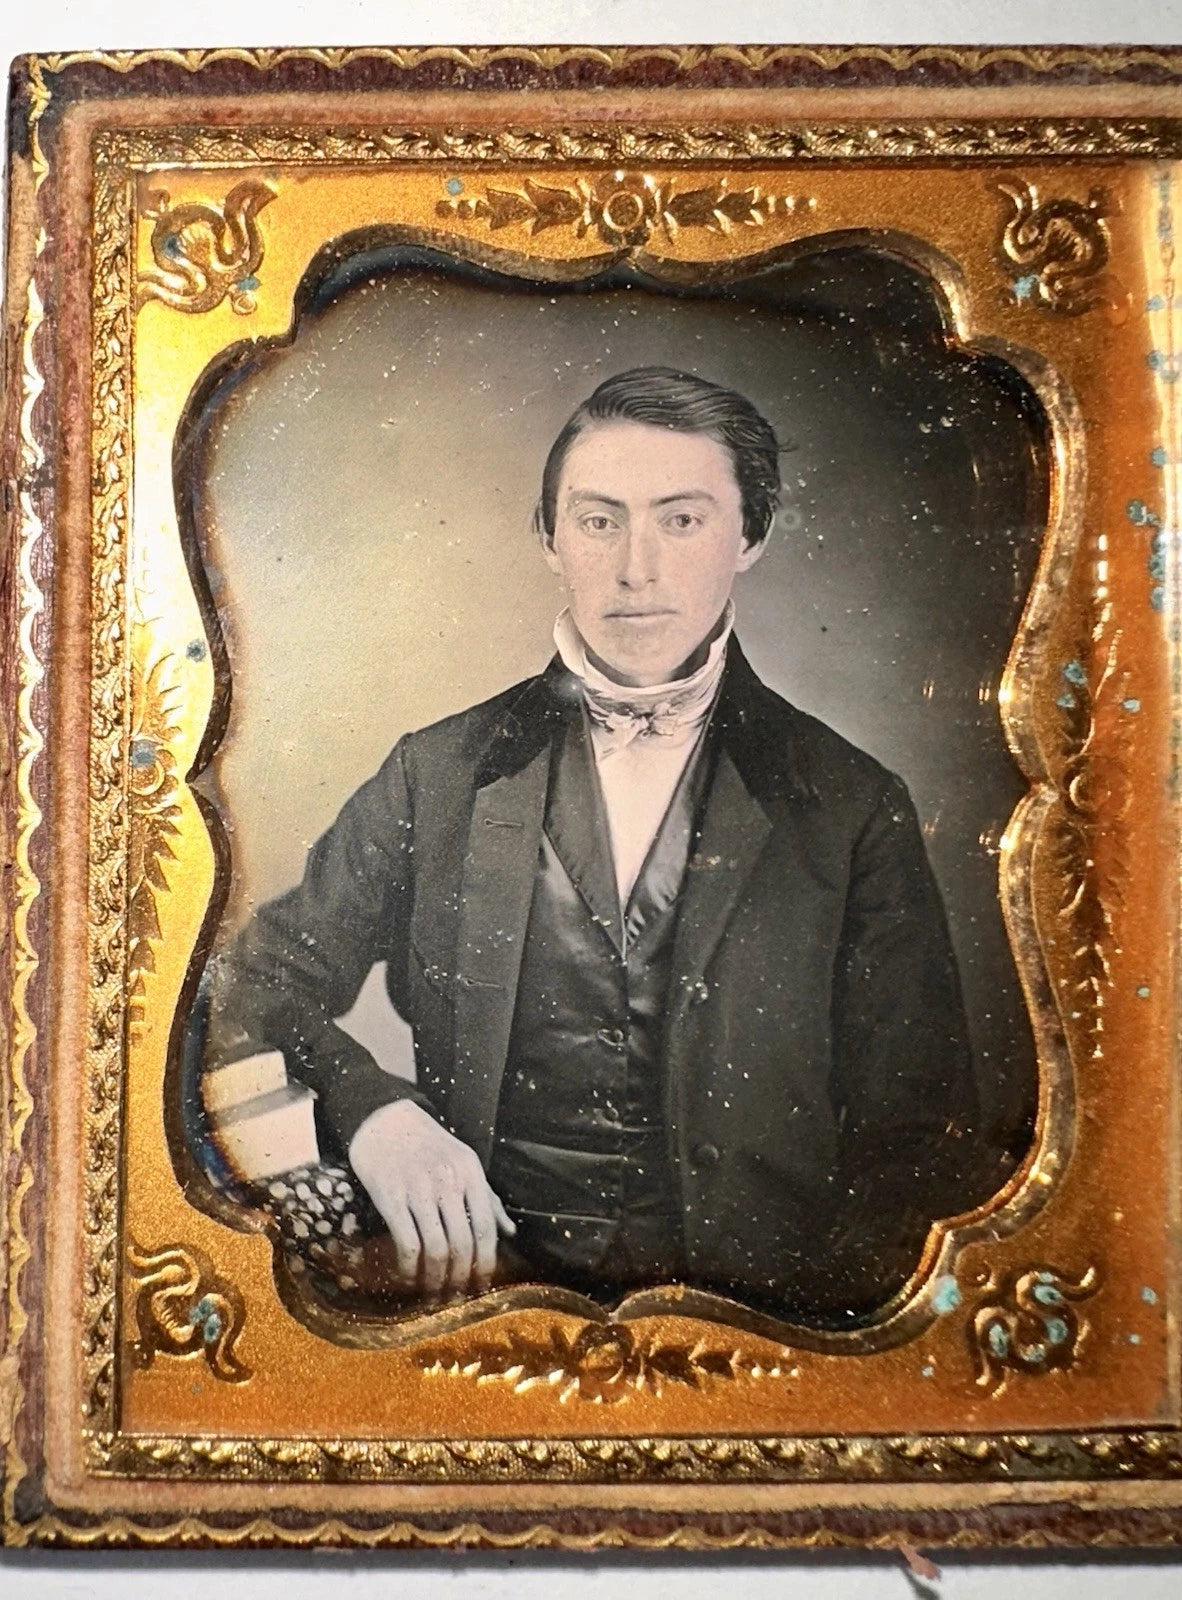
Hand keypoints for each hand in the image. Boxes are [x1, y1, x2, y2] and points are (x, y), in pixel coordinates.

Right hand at [348, 1099, 515, 1298]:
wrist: (384, 1119)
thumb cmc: (428, 1145)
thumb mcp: (464, 1161)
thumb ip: (487, 1197)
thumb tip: (510, 1233)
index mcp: (470, 1172)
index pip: (486, 1227)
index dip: (486, 1262)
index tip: (483, 1285)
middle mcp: (448, 1181)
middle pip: (462, 1244)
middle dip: (461, 1278)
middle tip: (456, 1297)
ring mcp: (418, 1189)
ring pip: (436, 1249)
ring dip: (435, 1279)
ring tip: (433, 1294)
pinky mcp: (390, 1196)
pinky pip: (406, 1242)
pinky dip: (409, 1267)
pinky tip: (408, 1276)